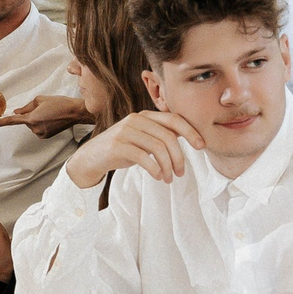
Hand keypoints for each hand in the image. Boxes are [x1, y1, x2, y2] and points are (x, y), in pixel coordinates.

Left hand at [5, 96, 90, 138]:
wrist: (74, 112)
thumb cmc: (60, 104)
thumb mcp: (40, 100)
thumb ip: (26, 107)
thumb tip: (17, 112)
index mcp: (32, 119)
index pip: (12, 121)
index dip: (0, 122)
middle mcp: (35, 129)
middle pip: (25, 121)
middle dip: (30, 114)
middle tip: (44, 109)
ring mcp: (40, 134)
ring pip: (32, 125)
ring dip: (37, 119)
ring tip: (50, 114)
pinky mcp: (45, 136)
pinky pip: (37, 129)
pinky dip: (41, 123)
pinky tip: (51, 119)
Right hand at [63, 109, 204, 188]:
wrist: (91, 158)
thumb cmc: (122, 149)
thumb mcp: (143, 139)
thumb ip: (161, 135)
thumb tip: (189, 137)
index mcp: (145, 115)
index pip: (174, 119)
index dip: (191, 131)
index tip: (201, 146)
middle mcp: (136, 119)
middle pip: (168, 136)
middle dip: (179, 157)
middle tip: (181, 172)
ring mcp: (125, 131)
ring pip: (158, 148)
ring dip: (168, 166)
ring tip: (169, 178)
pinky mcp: (117, 146)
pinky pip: (144, 157)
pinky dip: (155, 169)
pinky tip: (158, 177)